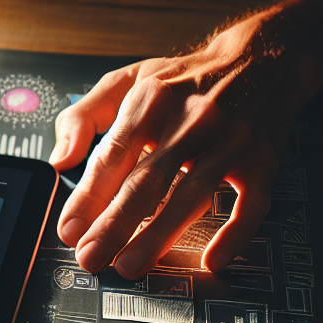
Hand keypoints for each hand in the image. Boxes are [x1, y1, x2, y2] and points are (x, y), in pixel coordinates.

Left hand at [48, 0, 322, 278]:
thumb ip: (84, 116)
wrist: (263, 56)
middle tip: (90, 258)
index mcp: (153, 99)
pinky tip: (212, 259)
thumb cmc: (185, 79)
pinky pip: (252, 202)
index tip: (69, 229)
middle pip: (149, 179)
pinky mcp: (262, 160)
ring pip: (194, 193)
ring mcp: (231, 141)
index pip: (114, 153)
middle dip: (116, 223)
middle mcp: (193, 119)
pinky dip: (236, 232)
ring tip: (130, 265)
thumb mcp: (128, 80)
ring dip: (161, 234)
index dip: (89, 194)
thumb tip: (59, 159)